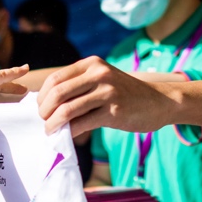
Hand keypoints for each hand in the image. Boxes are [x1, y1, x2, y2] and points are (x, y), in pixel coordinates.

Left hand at [36, 57, 174, 136]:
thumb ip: (80, 85)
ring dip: (53, 123)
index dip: (42, 96)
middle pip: (58, 93)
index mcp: (92, 64)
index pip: (56, 78)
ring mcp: (107, 92)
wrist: (160, 102)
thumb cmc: (126, 94)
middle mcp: (99, 74)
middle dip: (45, 110)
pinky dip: (70, 132)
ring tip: (50, 131)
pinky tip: (67, 136)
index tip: (41, 109)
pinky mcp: (114, 111)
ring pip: (67, 109)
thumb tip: (49, 103)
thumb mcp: (103, 80)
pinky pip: (82, 123)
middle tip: (44, 121)